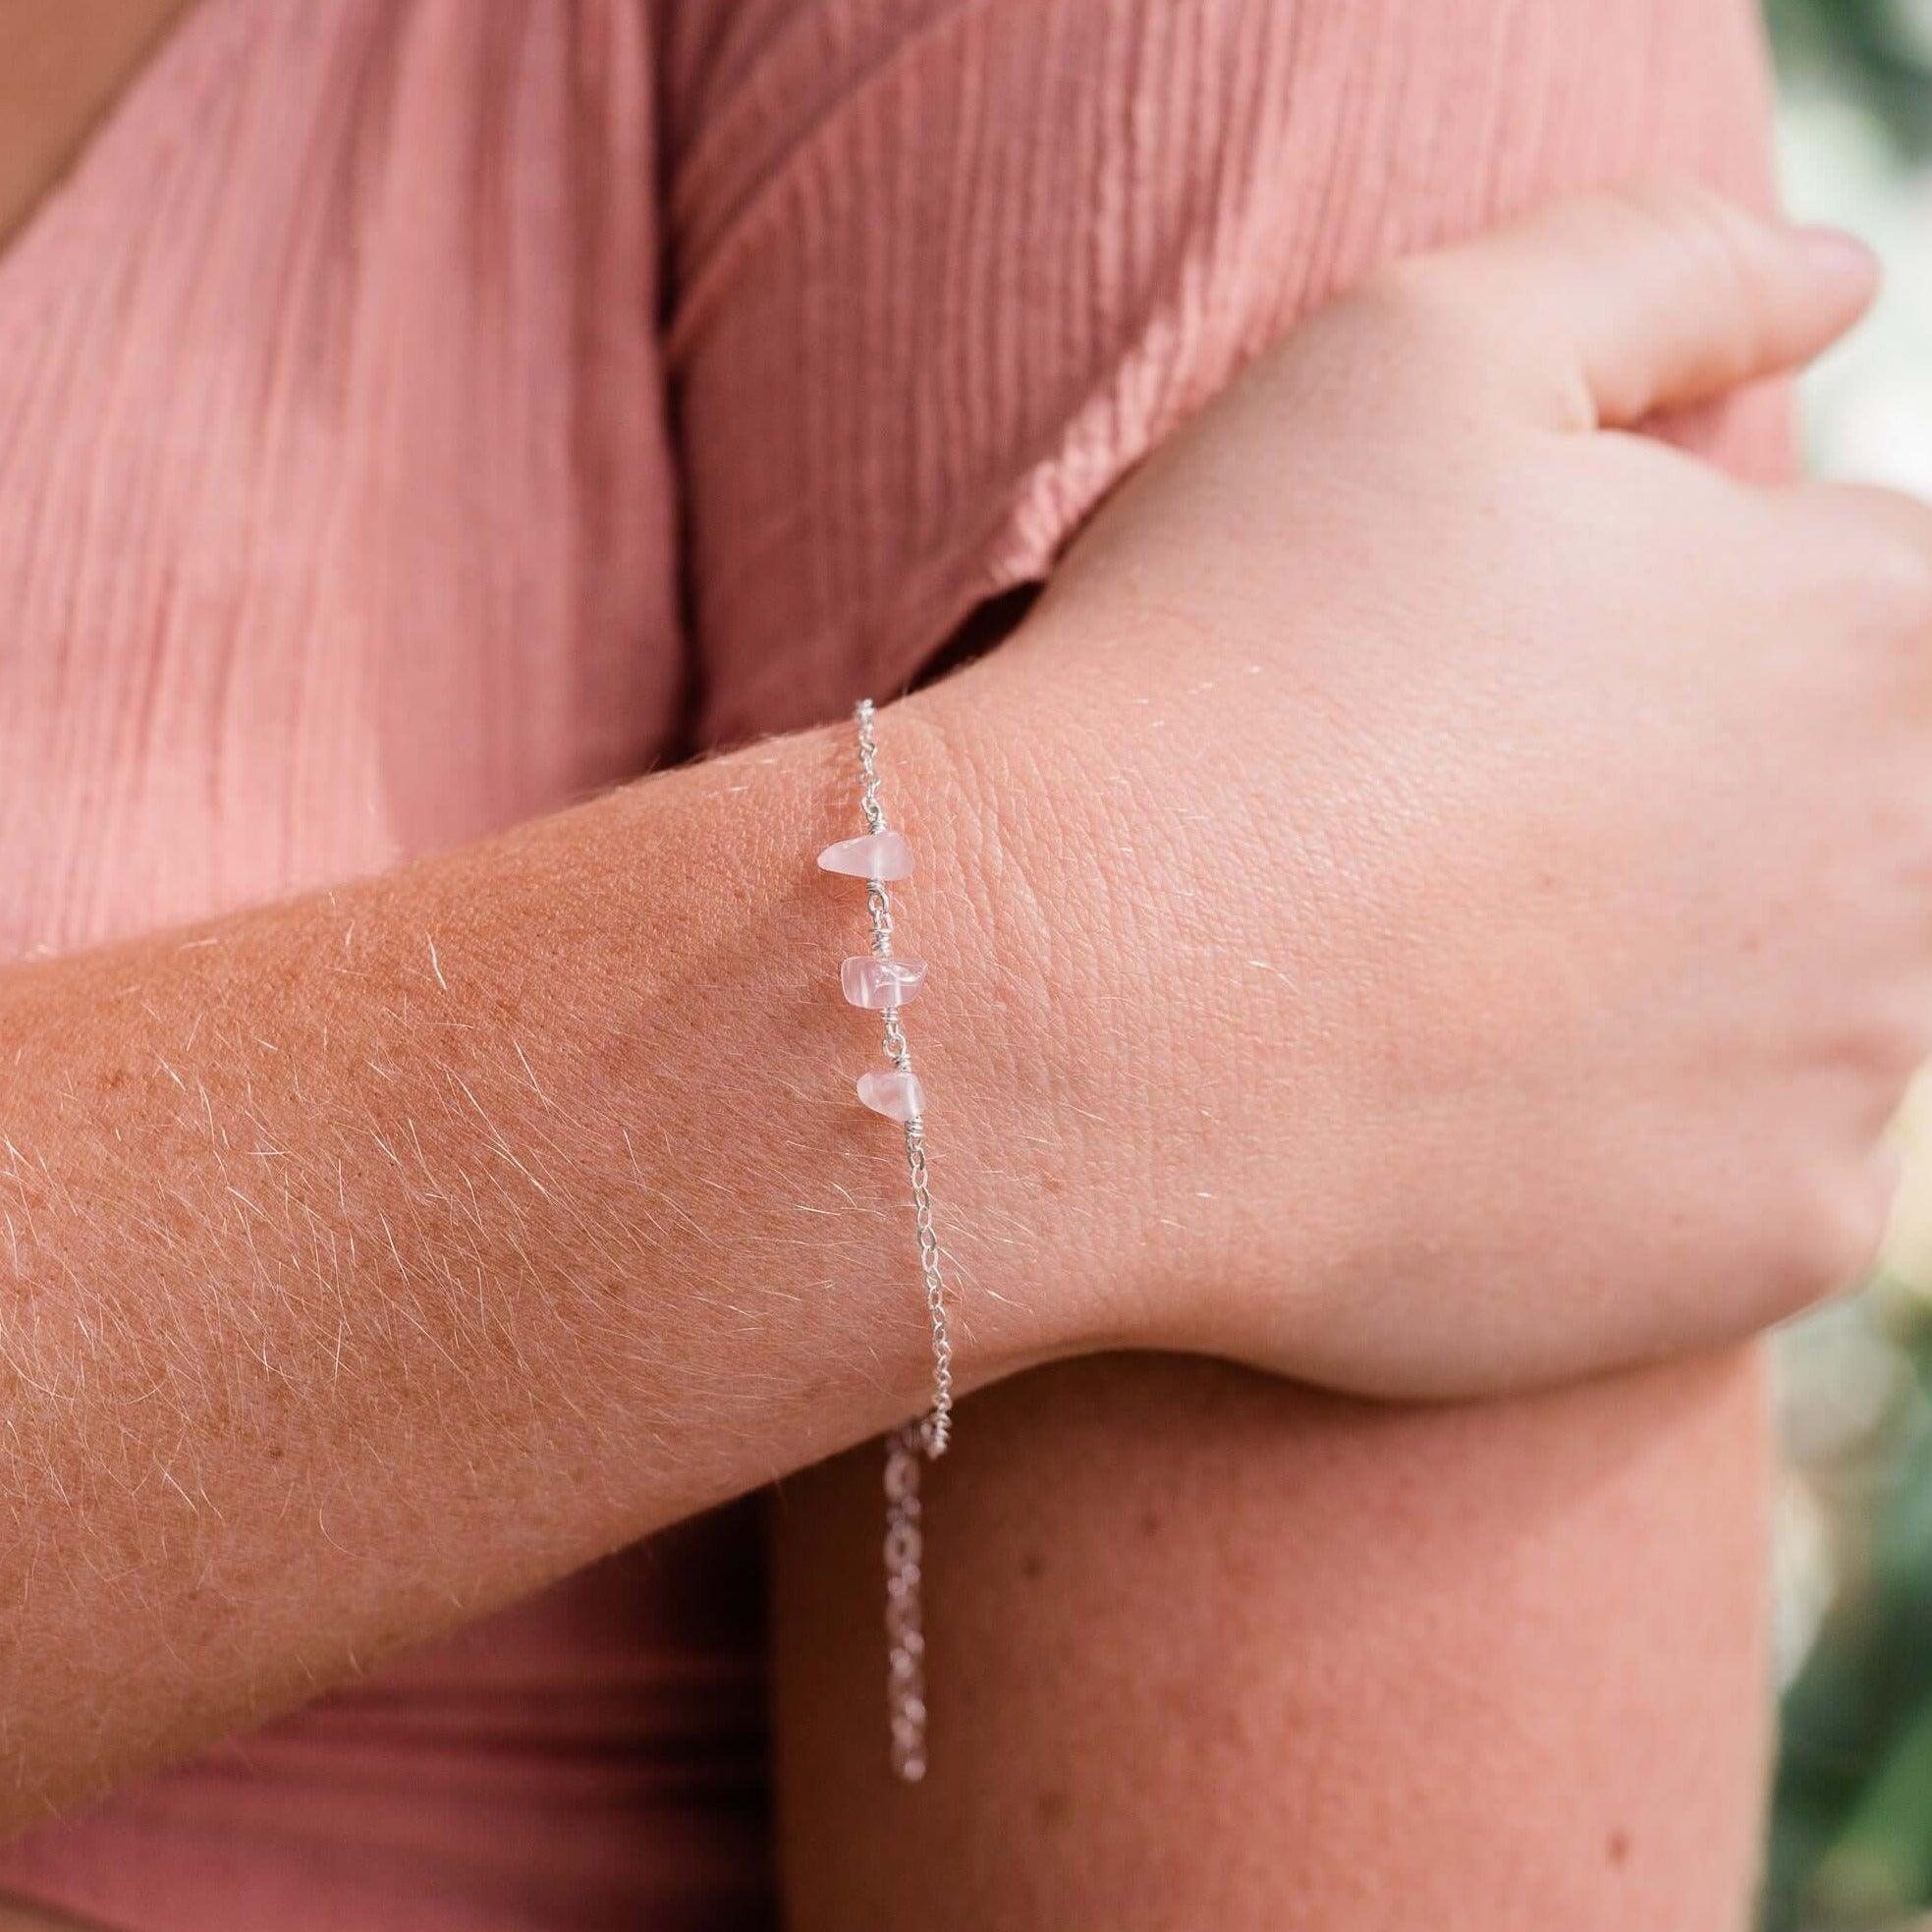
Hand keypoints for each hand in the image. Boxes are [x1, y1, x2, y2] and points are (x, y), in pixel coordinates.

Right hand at [921, 181, 1930, 1396]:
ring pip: (1822, 1000)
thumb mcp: (1413, 358)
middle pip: (1865, 815)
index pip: (1881, 601)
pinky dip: (1649, 1151)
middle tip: (1480, 838)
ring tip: (1460, 974)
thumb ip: (1663, 275)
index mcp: (1866, 621)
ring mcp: (1856, 1064)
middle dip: (1708, 807)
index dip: (1701, 620)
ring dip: (1685, 980)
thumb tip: (1844, 277)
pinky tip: (1478, 1108)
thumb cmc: (1222, 665)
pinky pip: (1765, 1184)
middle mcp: (1917, 846)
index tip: (1545, 678)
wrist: (1080, 1010)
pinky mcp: (1773, 1242)